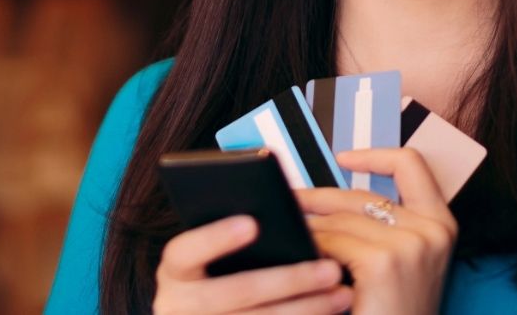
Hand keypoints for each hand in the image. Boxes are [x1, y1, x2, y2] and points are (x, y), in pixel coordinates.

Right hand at [153, 214, 354, 313]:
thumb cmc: (211, 281)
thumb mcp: (206, 261)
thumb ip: (227, 238)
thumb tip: (275, 211)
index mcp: (175, 272)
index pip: (185, 250)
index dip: (216, 237)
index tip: (252, 223)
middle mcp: (179, 305)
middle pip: (236, 292)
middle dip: (287, 279)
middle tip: (328, 267)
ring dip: (306, 308)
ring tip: (341, 293)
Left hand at [297, 148, 458, 314]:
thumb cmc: (390, 314)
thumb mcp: (398, 263)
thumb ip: (378, 227)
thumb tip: (326, 197)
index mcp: (441, 224)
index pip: (411, 165)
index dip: (375, 154)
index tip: (344, 156)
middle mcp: (432, 230)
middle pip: (360, 195)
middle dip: (317, 200)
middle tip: (289, 203)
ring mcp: (411, 244)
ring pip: (340, 219)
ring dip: (309, 230)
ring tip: (290, 237)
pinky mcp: (383, 261)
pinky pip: (331, 241)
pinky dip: (311, 250)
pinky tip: (301, 262)